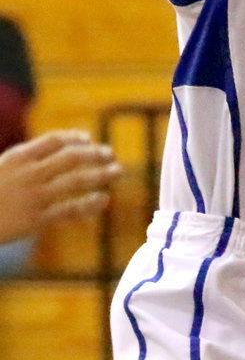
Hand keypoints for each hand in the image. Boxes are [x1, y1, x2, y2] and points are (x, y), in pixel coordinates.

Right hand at [0, 131, 122, 243]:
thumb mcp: (1, 169)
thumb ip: (25, 161)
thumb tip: (57, 150)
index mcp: (17, 157)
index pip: (54, 140)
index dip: (75, 138)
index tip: (88, 140)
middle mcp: (28, 174)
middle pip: (72, 157)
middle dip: (95, 154)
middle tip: (111, 155)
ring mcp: (33, 197)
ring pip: (76, 181)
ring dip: (101, 175)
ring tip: (117, 172)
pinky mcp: (35, 220)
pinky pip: (69, 210)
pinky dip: (89, 204)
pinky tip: (103, 200)